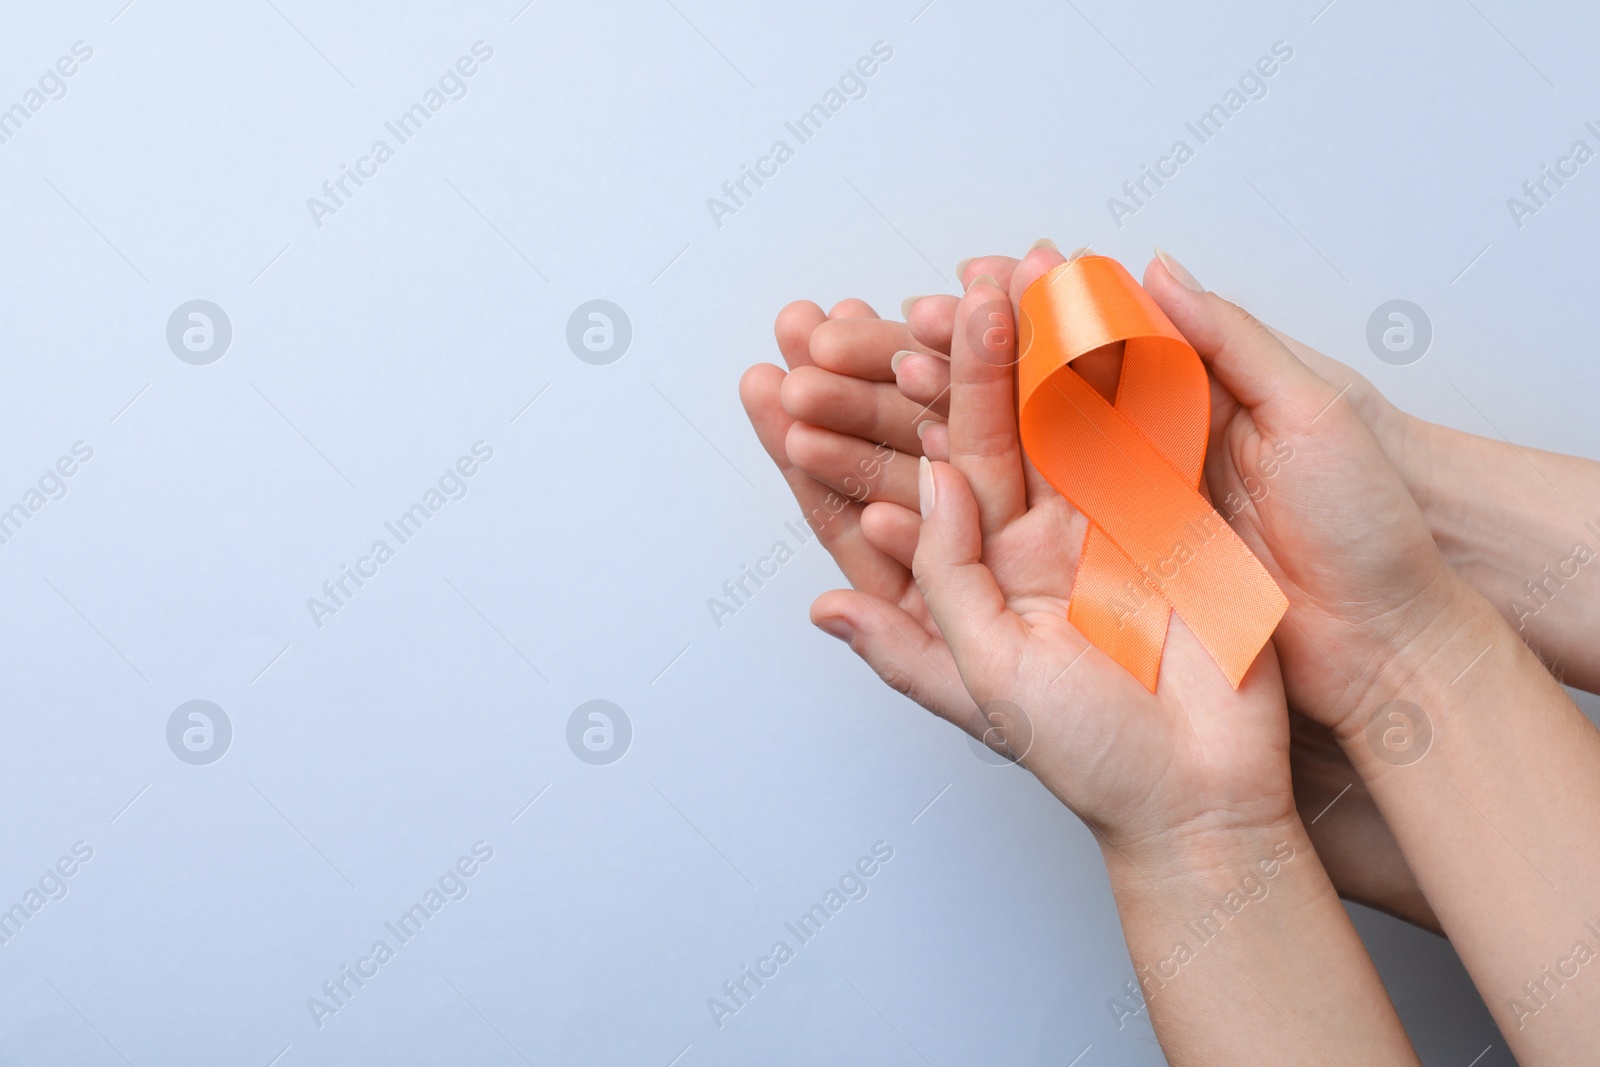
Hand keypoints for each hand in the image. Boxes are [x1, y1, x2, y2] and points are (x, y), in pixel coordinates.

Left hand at [756, 247, 1438, 928]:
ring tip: (1010, 274)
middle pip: (979, 431)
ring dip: (1034, 346)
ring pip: (1058, 413)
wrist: (1207, 795)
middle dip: (949, 360)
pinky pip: (1140, 429)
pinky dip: (1124, 371)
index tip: (803, 371)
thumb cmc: (1092, 759)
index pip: (903, 486)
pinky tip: (1100, 311)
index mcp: (975, 579)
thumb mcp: (987, 682)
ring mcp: (1100, 520)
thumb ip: (937, 591)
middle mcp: (1030, 541)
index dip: (857, 430)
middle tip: (927, 292)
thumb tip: (892, 505)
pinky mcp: (1168, 513)